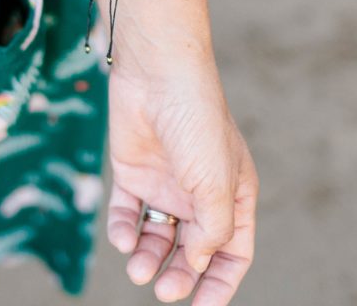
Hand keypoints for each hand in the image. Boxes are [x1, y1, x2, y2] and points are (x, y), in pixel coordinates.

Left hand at [104, 36, 257, 303]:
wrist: (157, 73)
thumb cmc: (197, 122)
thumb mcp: (215, 183)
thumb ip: (211, 231)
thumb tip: (196, 265)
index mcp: (233, 194)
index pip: (233, 251)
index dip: (221, 282)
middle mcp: (199, 192)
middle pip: (192, 251)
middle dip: (180, 276)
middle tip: (164, 291)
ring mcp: (165, 183)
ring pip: (157, 237)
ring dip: (149, 258)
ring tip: (138, 269)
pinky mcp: (133, 172)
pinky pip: (127, 213)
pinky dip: (124, 231)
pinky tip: (124, 238)